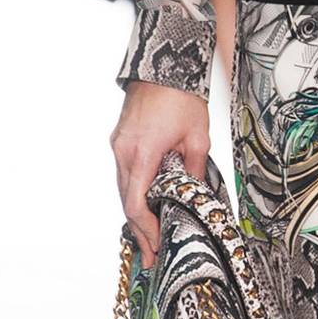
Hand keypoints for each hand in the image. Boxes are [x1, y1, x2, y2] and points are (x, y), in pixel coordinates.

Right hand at [111, 80, 209, 264]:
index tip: (156, 246)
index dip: (146, 230)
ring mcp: (119, 145)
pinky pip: (124, 174)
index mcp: (143, 154)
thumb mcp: (198, 137)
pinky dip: (133, 194)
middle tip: (151, 257)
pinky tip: (143, 206)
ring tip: (148, 238)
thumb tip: (197, 196)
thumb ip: (195, 171)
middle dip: (140, 231)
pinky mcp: (121, 139)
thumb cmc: (182, 96)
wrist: (165, 62)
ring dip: (135, 214)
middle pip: (126, 202)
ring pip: (123, 189)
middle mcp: (124, 152)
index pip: (137, 204)